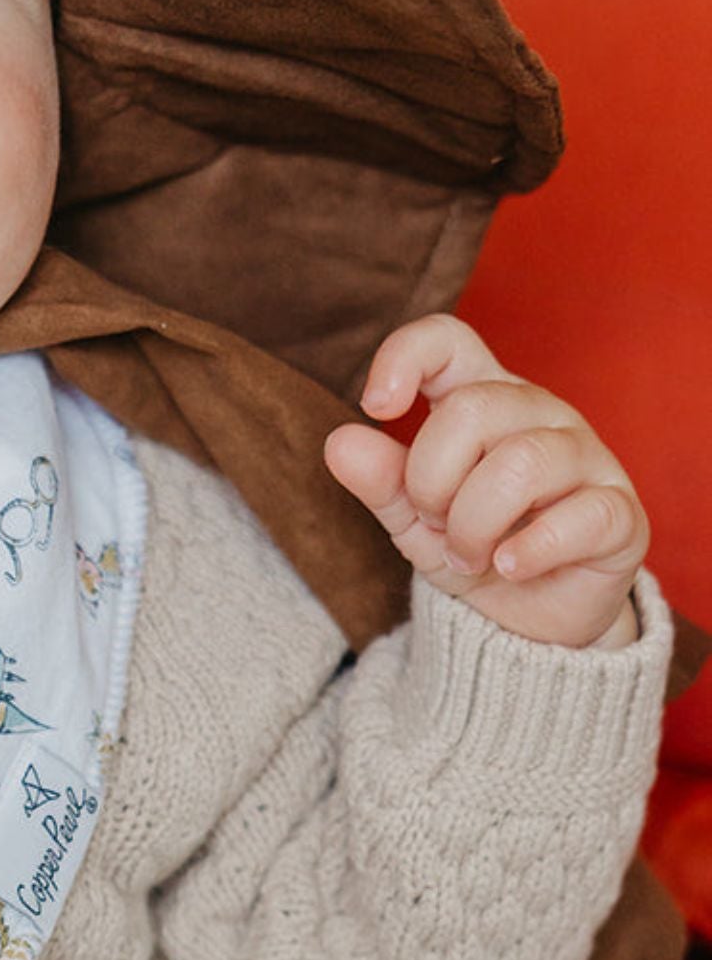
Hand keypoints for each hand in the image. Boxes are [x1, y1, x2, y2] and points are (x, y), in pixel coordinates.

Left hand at [323, 314, 647, 649]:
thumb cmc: (470, 548)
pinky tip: (510, 568)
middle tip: (436, 524)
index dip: (404, 358)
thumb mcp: (411, 519)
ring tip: (469, 556)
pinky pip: (580, 517)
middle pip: (473, 408)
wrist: (527, 620)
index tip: (377, 407)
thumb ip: (380, 480)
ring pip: (522, 463)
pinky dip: (530, 550)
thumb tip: (340, 442)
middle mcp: (538, 413)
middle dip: (432, 480)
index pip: (448, 339)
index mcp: (482, 399)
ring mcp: (587, 457)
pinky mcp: (619, 513)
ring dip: (474, 524)